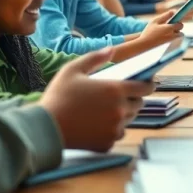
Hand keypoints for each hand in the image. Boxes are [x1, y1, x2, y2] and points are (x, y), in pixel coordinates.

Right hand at [39, 48, 153, 151]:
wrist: (45, 127)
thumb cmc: (58, 96)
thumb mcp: (73, 69)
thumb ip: (95, 58)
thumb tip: (111, 49)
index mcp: (115, 90)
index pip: (144, 87)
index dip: (148, 84)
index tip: (148, 82)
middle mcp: (120, 110)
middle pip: (139, 104)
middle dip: (134, 99)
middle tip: (123, 95)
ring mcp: (115, 129)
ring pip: (129, 120)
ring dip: (124, 114)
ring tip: (108, 108)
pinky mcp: (108, 143)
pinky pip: (117, 134)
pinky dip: (112, 129)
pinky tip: (98, 124)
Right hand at [139, 11, 181, 44]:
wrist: (144, 44)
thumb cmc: (149, 31)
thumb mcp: (155, 21)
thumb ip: (165, 16)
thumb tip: (174, 11)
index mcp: (170, 29)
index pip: (180, 24)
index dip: (178, 20)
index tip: (175, 17)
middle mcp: (172, 35)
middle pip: (180, 29)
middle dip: (177, 25)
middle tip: (168, 23)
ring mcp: (170, 40)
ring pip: (178, 34)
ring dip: (174, 30)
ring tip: (164, 28)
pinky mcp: (167, 44)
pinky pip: (173, 37)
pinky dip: (170, 34)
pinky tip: (162, 33)